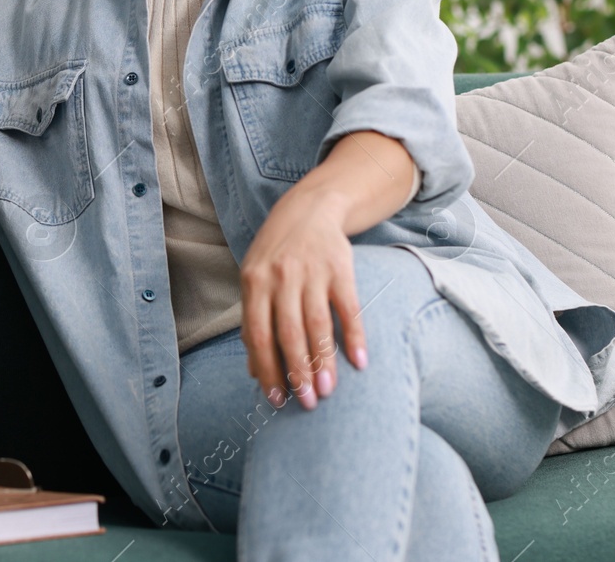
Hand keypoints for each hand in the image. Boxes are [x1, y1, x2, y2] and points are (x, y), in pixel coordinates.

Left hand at [238, 187, 368, 410]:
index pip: (259, 335)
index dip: (268, 369)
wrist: (309, 209)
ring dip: (324, 361)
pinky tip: (360, 362)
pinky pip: (348, 308)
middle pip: (289, 333)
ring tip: (329, 390)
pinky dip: (355, 336)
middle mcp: (281, 277)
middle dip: (298, 372)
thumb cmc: (277, 255)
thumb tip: (254, 372)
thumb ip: (254, 322)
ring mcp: (312, 271)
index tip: (277, 400)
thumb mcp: (256, 280)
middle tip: (307, 403)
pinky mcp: (341, 268)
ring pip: (317, 324)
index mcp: (255, 283)